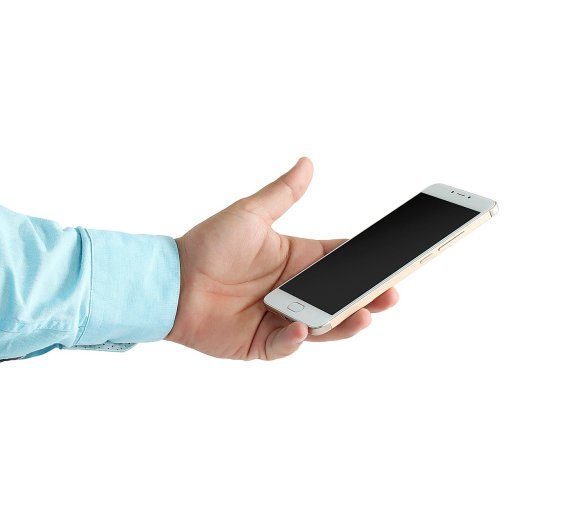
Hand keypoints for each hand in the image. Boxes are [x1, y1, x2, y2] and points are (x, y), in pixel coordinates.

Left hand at [165, 158, 398, 359]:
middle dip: (368, 298)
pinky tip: (302, 329)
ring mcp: (280, 319)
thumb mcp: (250, 214)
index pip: (342, 262)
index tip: (395, 262)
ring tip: (363, 316)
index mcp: (297, 259)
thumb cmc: (208, 244)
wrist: (170, 281)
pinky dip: (296, 340)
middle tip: (390, 295)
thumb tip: (308, 162)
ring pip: (323, 326)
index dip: (368, 264)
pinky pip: (285, 346)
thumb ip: (284, 193)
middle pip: (340, 298)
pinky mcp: (261, 344)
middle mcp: (294, 292)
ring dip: (345, 323)